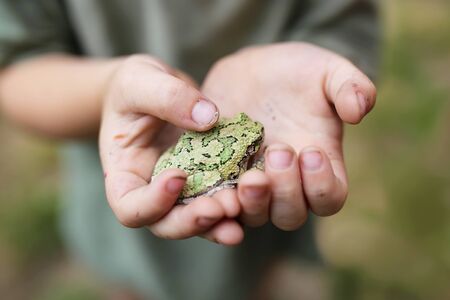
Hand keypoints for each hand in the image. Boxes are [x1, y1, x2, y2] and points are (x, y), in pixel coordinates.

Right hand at [99, 55, 242, 244]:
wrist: (155, 89)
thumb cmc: (135, 87)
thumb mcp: (139, 82)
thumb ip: (167, 97)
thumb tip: (208, 118)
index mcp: (126, 176)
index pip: (129, 207)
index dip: (152, 203)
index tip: (177, 175)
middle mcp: (154, 192)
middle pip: (167, 224)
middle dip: (193, 221)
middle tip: (218, 208)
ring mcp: (184, 190)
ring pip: (199, 220)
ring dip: (220, 221)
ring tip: (240, 208)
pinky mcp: (210, 180)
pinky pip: (222, 198)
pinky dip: (239, 203)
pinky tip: (260, 195)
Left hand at [201, 42, 376, 229]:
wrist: (250, 70)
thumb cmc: (296, 72)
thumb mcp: (326, 70)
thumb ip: (349, 86)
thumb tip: (358, 112)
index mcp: (318, 164)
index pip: (329, 198)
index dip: (322, 186)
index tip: (311, 152)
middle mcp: (286, 182)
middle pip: (290, 214)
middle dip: (286, 191)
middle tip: (278, 151)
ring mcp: (251, 181)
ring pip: (255, 215)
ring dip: (253, 202)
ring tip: (249, 176)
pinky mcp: (221, 177)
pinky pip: (219, 202)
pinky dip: (217, 203)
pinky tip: (213, 190)